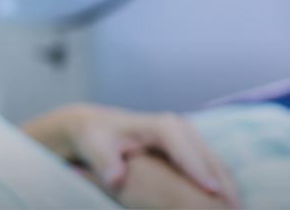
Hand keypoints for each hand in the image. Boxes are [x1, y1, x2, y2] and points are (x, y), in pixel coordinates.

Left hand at [22, 103, 238, 206]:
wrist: (93, 126)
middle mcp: (178, 128)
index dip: (197, 170)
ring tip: (234, 208)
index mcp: (159, 126)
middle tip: (232, 208)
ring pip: (213, 161)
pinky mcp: (188, 146)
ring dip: (226, 184)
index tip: (210, 191)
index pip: (183, 149)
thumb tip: (116, 180)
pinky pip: (209, 165)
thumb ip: (105, 164)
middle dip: (220, 181)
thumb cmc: (94, 139)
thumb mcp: (94, 148)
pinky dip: (219, 181)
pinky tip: (226, 201)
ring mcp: (186, 136)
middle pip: (206, 156)